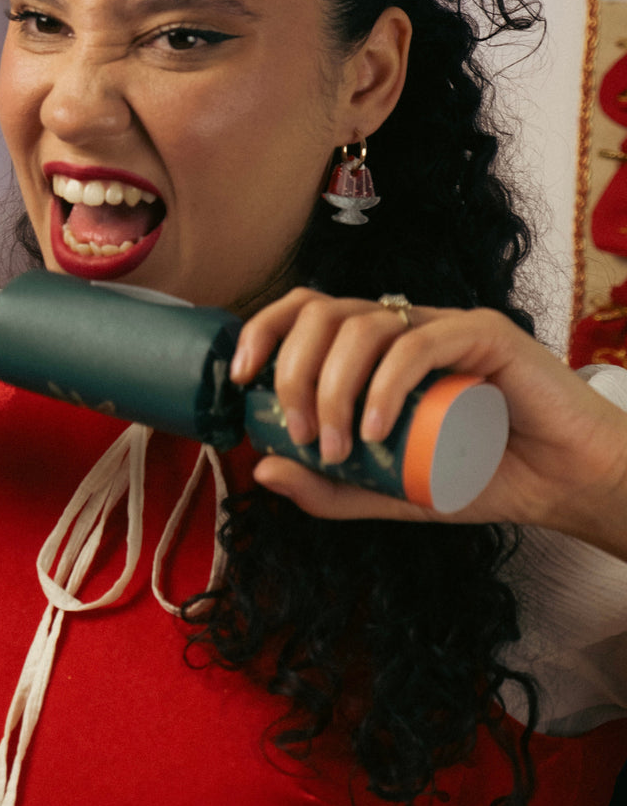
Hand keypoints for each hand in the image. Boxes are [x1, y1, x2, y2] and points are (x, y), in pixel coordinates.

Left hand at [230, 287, 626, 556]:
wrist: (564, 483)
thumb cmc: (481, 476)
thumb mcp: (392, 494)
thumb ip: (332, 489)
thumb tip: (262, 468)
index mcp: (376, 347)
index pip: (307, 311)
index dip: (264, 331)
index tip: (240, 379)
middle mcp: (404, 325)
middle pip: (324, 313)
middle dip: (293, 371)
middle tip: (297, 434)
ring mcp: (443, 323)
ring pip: (365, 325)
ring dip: (332, 386)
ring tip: (335, 444)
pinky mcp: (484, 334)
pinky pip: (420, 343)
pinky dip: (385, 383)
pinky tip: (375, 428)